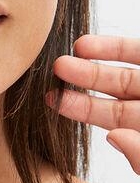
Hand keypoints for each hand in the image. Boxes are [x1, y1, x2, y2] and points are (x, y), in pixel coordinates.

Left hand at [45, 34, 139, 174]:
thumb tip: (114, 137)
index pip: (113, 122)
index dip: (82, 110)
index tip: (53, 101)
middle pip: (113, 94)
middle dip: (82, 83)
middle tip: (51, 72)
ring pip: (123, 74)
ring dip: (93, 62)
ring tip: (63, 56)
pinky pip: (139, 54)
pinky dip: (115, 47)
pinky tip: (85, 45)